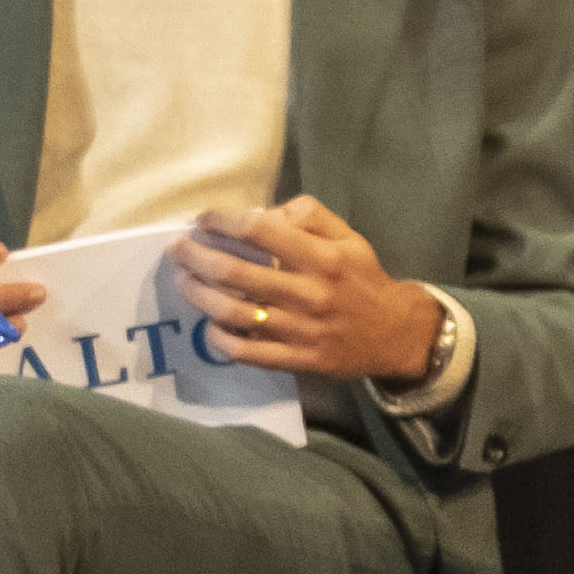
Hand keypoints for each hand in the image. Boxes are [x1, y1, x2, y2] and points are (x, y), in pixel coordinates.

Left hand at [172, 198, 445, 385]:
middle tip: (177, 249)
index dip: (223, 222)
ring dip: (199, 294)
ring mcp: (300, 330)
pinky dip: (220, 338)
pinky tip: (210, 324)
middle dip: (197, 257)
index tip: (202, 219)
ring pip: (233, 312)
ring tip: (184, 281)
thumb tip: (263, 214)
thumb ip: (310, 216)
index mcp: (322, 258)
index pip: (260, 232)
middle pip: (236, 272)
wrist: (395, 334)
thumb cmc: (364, 280)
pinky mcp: (297, 359)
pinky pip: (246, 352)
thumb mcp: (349, 237)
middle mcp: (309, 293)